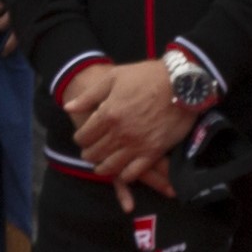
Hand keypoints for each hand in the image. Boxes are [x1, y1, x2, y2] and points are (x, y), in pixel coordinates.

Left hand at [58, 57, 189, 189]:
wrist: (182, 83)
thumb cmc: (147, 76)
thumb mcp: (114, 78)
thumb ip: (89, 96)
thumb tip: (69, 107)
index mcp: (108, 114)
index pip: (84, 136)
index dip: (81, 139)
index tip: (83, 138)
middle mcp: (119, 133)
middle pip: (95, 153)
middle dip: (89, 154)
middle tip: (90, 153)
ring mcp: (136, 144)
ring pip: (110, 166)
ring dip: (102, 168)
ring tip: (102, 165)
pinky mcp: (153, 152)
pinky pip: (133, 172)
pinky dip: (125, 175)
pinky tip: (123, 171)